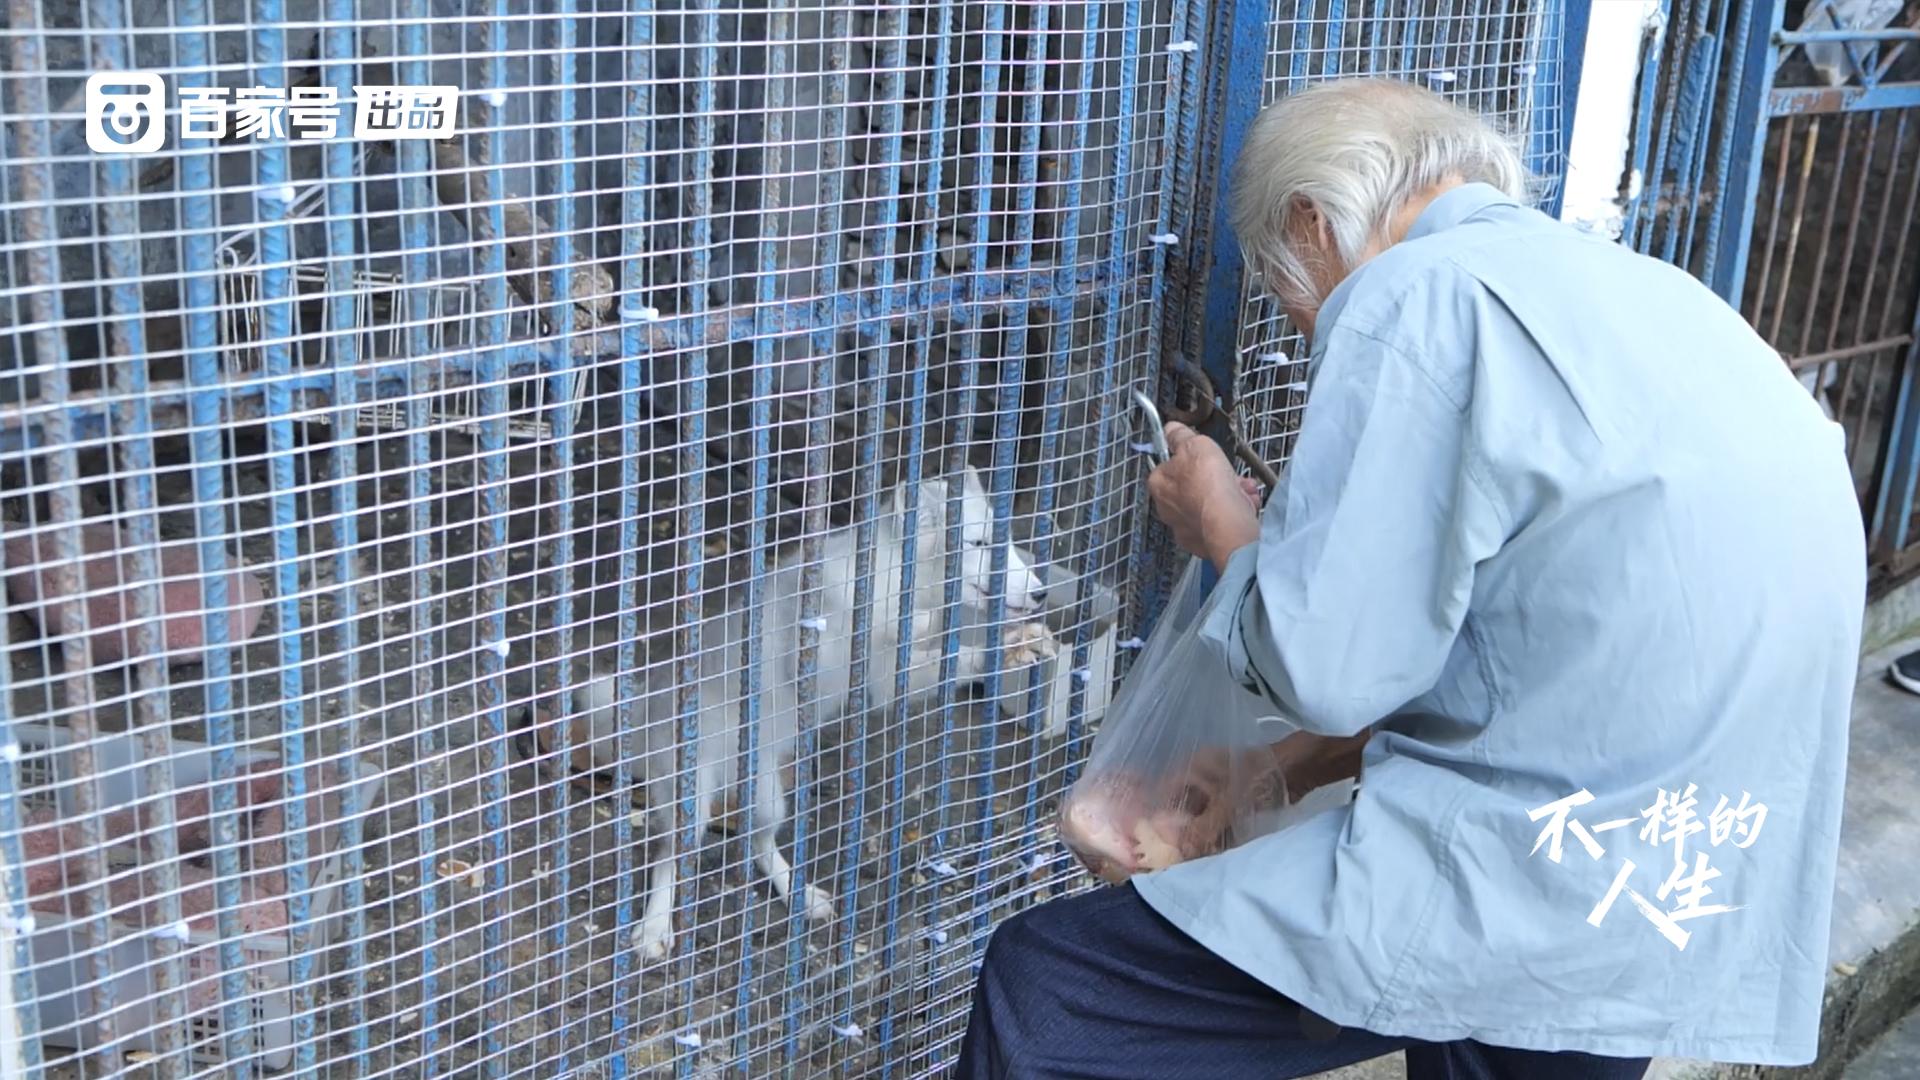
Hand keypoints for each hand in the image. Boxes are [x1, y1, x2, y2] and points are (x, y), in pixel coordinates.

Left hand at [1147, 422, 1261, 571]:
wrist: (1228, 525)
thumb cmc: (1209, 487)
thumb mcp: (1195, 445)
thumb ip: (1181, 436)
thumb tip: (1172, 429)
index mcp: (1159, 484)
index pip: (1168, 464)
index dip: (1191, 457)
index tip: (1204, 455)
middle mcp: (1167, 509)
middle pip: (1192, 485)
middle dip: (1215, 477)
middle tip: (1229, 473)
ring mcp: (1185, 528)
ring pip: (1208, 504)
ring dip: (1228, 493)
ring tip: (1243, 489)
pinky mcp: (1204, 542)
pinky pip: (1220, 522)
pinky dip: (1233, 512)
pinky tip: (1245, 505)